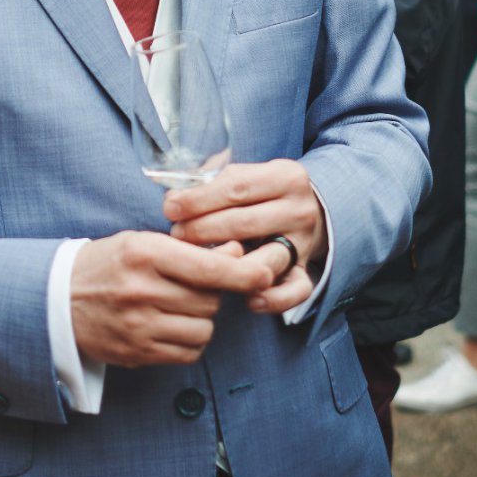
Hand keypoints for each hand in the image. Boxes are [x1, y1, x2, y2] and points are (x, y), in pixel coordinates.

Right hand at [69, 232, 278, 367]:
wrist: (58, 299)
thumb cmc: (109, 264)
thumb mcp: (144, 242)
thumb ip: (191, 249)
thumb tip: (238, 255)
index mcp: (145, 254)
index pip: (209, 268)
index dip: (245, 272)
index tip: (266, 272)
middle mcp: (142, 291)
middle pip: (210, 300)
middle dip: (213, 293)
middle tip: (196, 285)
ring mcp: (138, 326)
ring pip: (204, 329)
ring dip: (203, 319)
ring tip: (181, 306)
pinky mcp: (137, 353)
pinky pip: (188, 352)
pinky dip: (191, 341)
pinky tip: (173, 326)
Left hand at [165, 160, 326, 315]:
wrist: (301, 211)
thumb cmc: (258, 193)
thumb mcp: (244, 174)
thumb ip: (212, 179)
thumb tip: (174, 195)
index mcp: (286, 176)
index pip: (237, 186)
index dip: (199, 198)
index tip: (170, 207)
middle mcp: (300, 209)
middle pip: (245, 222)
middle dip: (203, 230)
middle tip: (177, 235)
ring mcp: (304, 243)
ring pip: (268, 258)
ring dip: (230, 265)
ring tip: (201, 264)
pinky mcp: (306, 270)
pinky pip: (296, 290)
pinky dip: (275, 299)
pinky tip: (249, 301)